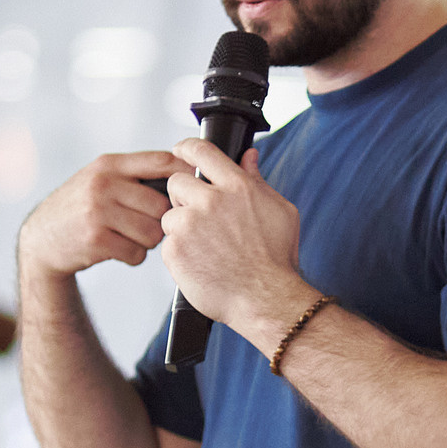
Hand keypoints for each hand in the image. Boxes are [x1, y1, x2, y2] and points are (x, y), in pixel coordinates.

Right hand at [18, 151, 185, 280]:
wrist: (41, 238)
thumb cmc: (79, 207)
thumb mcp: (100, 178)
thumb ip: (134, 174)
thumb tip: (185, 173)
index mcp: (110, 164)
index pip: (162, 161)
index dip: (185, 175)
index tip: (192, 188)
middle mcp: (103, 184)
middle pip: (162, 204)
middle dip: (160, 220)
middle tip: (146, 225)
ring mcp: (98, 211)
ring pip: (153, 232)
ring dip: (148, 241)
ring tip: (130, 237)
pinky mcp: (96, 239)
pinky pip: (137, 253)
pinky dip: (133, 256)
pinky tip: (118, 249)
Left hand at [158, 140, 310, 344]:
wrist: (266, 300)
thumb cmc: (276, 260)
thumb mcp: (279, 211)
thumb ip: (258, 180)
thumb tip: (249, 156)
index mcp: (236, 187)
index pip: (202, 151)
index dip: (187, 147)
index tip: (180, 150)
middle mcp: (210, 201)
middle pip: (177, 182)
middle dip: (184, 196)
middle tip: (199, 217)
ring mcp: (189, 226)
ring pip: (169, 215)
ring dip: (181, 228)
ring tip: (205, 247)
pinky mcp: (175, 251)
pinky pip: (167, 244)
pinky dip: (180, 254)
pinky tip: (201, 263)